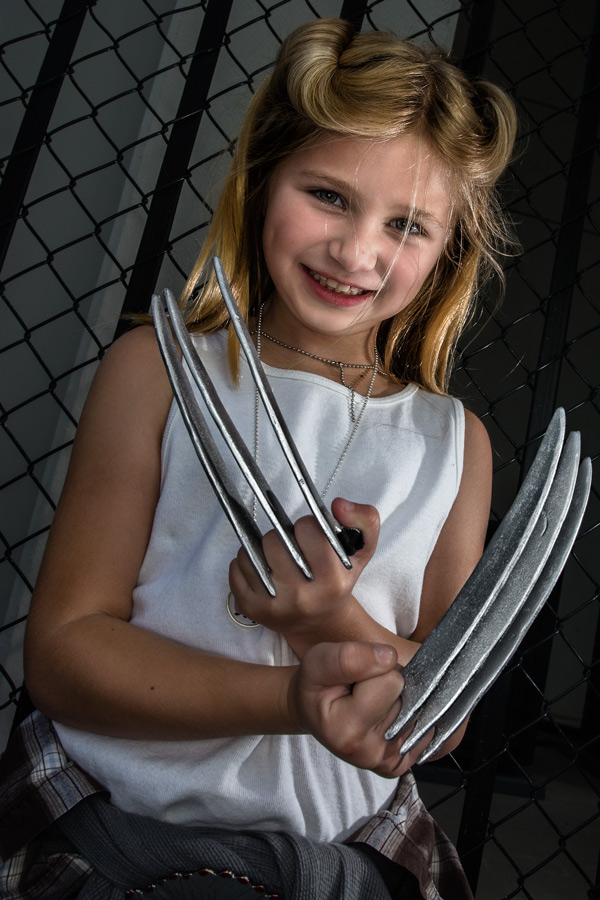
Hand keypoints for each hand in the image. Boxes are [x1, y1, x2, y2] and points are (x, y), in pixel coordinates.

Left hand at [228, 499, 379, 647]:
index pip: (306, 530)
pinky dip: (244, 561)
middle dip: (282, 536)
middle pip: (274, 540)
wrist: (322, 623)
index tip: (310, 535)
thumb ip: (365, 520)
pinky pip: (235, 568)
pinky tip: (262, 566)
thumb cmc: (340, 580)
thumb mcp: (363, 550)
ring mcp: (273, 606)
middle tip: (293, 546)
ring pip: (251, 553)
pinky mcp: (251, 610)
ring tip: (276, 556)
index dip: (306, 526)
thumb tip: (339, 505)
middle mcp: (302, 597)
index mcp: (332, 581)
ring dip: (261, 548)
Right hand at [289, 641, 432, 777]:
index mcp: (348, 732)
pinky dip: (407, 715)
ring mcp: (389, 761)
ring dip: (397, 699)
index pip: (393, 681)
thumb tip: (388, 657)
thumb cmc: (315, 686)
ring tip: (369, 702)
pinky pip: (424, 726)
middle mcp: (371, 754)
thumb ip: (349, 657)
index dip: (376, 669)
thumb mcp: (318, 661)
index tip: (355, 678)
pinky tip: (383, 715)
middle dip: (388, 685)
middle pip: (408, 696)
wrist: (313, 712)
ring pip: (417, 708)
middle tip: (361, 690)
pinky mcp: (402, 764)